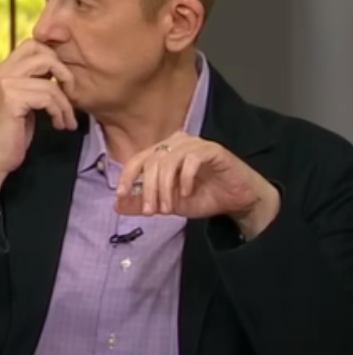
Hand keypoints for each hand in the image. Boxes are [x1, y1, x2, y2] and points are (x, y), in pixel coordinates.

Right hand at [0, 40, 77, 210]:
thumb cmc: (10, 134)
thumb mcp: (24, 101)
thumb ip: (34, 82)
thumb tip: (58, 70)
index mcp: (4, 70)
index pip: (34, 44)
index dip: (54, 57)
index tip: (64, 81)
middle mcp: (2, 72)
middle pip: (43, 53)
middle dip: (64, 73)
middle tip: (70, 94)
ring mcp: (6, 84)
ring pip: (50, 80)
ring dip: (65, 102)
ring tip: (66, 119)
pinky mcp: (12, 99)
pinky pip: (48, 97)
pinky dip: (59, 112)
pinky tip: (59, 125)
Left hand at [116, 132, 280, 237]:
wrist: (237, 200)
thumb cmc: (203, 197)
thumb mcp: (167, 204)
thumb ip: (142, 203)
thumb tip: (116, 206)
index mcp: (163, 152)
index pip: (137, 160)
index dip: (127, 177)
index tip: (121, 195)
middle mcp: (176, 143)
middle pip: (151, 162)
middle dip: (148, 189)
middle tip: (152, 211)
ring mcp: (195, 144)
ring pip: (168, 161)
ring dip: (164, 188)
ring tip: (168, 207)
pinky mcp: (213, 150)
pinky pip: (192, 160)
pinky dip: (185, 178)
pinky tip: (187, 193)